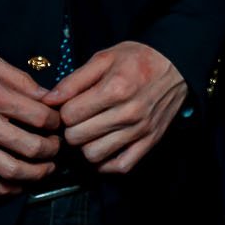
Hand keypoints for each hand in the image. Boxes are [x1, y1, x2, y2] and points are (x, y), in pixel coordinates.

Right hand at [0, 50, 62, 193]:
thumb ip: (19, 78)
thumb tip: (47, 95)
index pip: (39, 116)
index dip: (55, 121)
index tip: (56, 122)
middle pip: (31, 147)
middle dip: (52, 149)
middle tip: (56, 146)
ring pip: (11, 171)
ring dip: (36, 173)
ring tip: (46, 168)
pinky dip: (5, 189)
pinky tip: (18, 184)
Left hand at [45, 41, 186, 172]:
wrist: (176, 65)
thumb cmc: (138, 59)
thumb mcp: (104, 58)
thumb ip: (74, 80)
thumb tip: (48, 100)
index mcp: (115, 89)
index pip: (69, 115)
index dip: (63, 110)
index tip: (70, 105)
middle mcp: (128, 113)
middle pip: (77, 137)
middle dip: (71, 129)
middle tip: (77, 119)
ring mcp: (140, 130)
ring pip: (94, 155)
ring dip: (85, 146)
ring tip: (89, 132)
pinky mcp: (150, 142)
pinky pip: (121, 166)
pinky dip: (107, 163)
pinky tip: (103, 147)